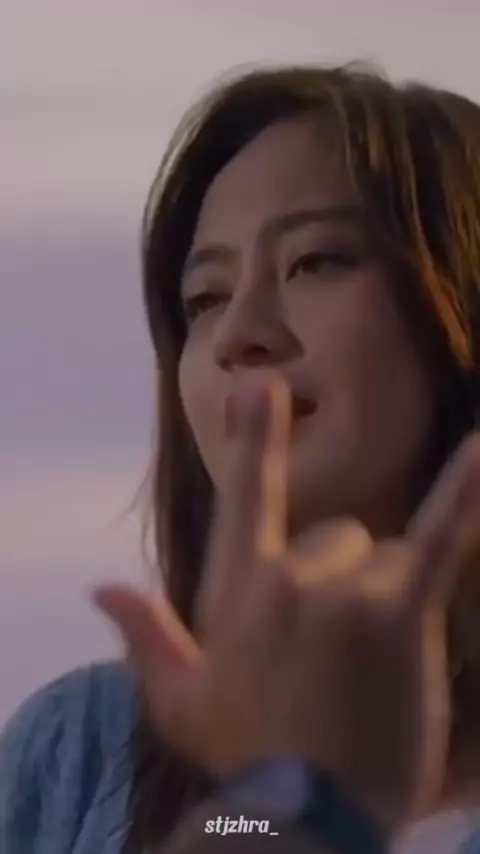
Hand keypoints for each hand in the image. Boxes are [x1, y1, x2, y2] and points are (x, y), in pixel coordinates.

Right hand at [93, 375, 479, 835]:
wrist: (307, 819)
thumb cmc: (248, 759)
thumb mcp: (180, 705)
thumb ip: (146, 638)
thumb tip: (102, 589)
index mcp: (238, 591)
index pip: (246, 499)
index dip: (255, 442)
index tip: (261, 387)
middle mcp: (286, 576)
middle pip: (339, 536)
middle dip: (345, 583)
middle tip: (339, 661)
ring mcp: (342, 589)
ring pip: (382, 555)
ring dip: (384, 599)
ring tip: (370, 672)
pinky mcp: (397, 610)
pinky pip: (437, 537)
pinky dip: (462, 492)